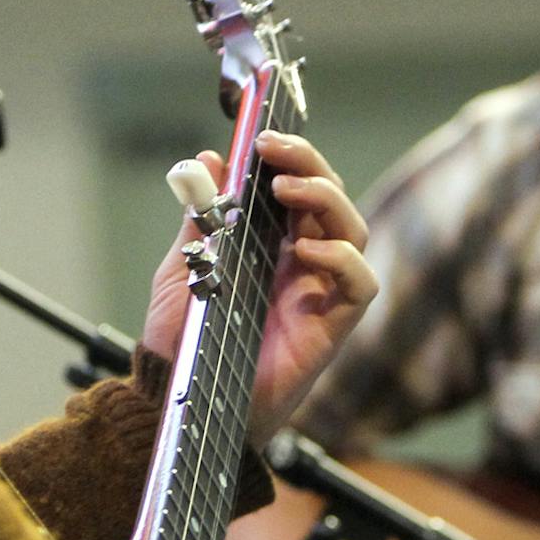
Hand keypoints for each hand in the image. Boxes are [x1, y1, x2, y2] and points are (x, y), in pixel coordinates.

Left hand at [141, 131, 375, 438]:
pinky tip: (306, 252)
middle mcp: (301, 263)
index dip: (290, 157)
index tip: (262, 137)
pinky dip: (341, 259)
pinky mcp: (331, 326)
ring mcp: (320, 292)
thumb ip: (200, 219)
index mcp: (269, 244)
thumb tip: (203, 162)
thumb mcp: (182, 268)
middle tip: (274, 149)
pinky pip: (360, 284)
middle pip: (331, 198)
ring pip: (353, 230)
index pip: (297, 187)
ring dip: (325, 199)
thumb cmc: (182, 343)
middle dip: (309, 164)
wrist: (179, 402)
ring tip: (285, 188)